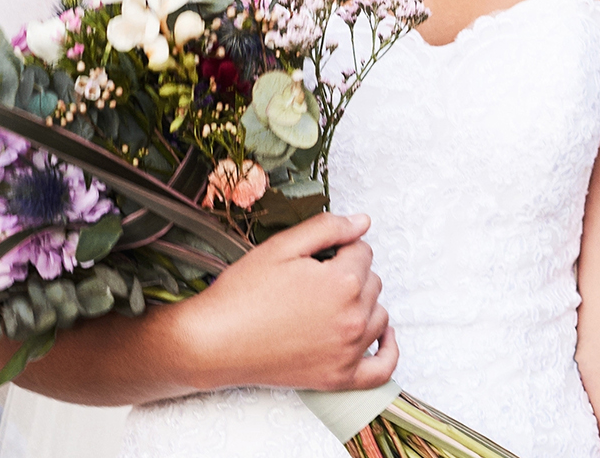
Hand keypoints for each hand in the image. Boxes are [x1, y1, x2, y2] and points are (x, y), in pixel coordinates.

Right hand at [179, 212, 397, 392]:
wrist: (212, 343)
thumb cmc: (242, 294)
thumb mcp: (281, 247)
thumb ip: (328, 228)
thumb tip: (364, 221)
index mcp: (343, 282)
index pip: (363, 251)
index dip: (340, 248)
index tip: (316, 257)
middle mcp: (353, 318)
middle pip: (373, 282)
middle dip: (350, 274)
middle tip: (313, 281)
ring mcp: (348, 352)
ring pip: (379, 316)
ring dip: (363, 305)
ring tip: (328, 304)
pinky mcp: (338, 378)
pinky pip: (382, 369)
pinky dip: (387, 351)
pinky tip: (381, 336)